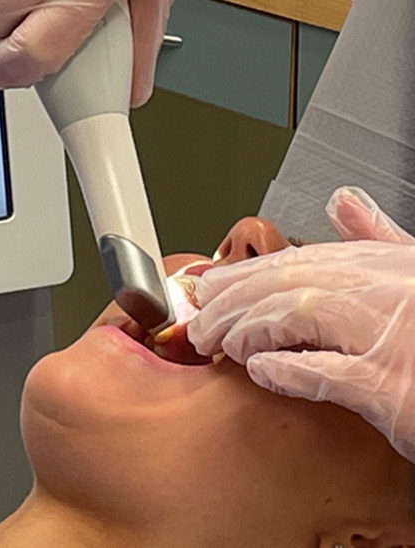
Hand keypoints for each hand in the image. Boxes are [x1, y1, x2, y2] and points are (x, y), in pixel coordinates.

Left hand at [188, 187, 414, 462]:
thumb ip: (382, 240)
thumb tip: (344, 202)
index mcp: (390, 266)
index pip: (301, 259)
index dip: (245, 272)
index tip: (209, 286)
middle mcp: (388, 293)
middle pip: (287, 282)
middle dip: (232, 300)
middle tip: (197, 321)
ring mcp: (391, 338)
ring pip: (296, 318)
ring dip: (246, 330)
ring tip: (219, 344)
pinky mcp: (394, 389)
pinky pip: (327, 373)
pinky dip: (287, 371)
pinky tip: (261, 372)